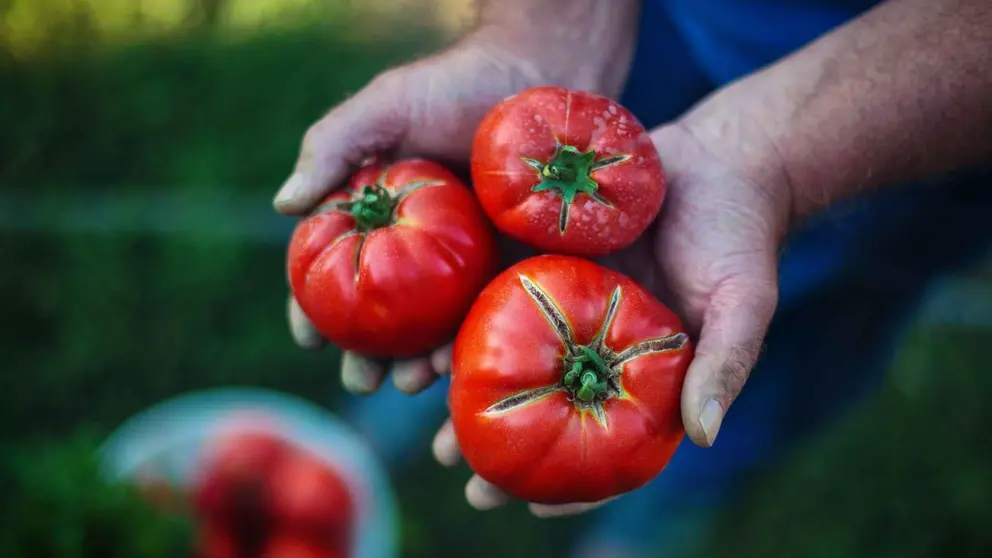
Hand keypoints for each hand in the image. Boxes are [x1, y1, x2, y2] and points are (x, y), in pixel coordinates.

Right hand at [277, 9, 636, 394]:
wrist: (546, 74)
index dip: (317, 307)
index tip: (309, 338)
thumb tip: (285, 205)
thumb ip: (332, 146)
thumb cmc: (459, 84)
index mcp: (383, 216)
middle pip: (387, 313)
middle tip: (362, 381)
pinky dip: (473, 344)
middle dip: (368, 355)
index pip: (339, 269)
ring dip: (419, 363)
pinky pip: (493, 314)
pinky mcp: (520, 267)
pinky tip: (462, 365)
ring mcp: (472, 263)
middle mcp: (423, 248)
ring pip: (437, 327)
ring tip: (410, 383)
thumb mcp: (387, 107)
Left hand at [431, 116, 791, 515]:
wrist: (719, 159)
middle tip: (455, 468)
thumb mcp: (744, 304)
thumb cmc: (740, 238)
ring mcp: (564, 299)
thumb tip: (702, 436)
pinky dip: (463, 315)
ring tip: (420, 404)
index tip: (533, 507)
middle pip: (541, 404)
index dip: (574, 481)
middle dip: (496, 440)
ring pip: (507, 352)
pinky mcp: (541, 252)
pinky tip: (430, 338)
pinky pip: (496, 288)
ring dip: (463, 381)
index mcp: (640, 372)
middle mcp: (595, 343)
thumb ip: (724, 365)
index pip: (604, 441)